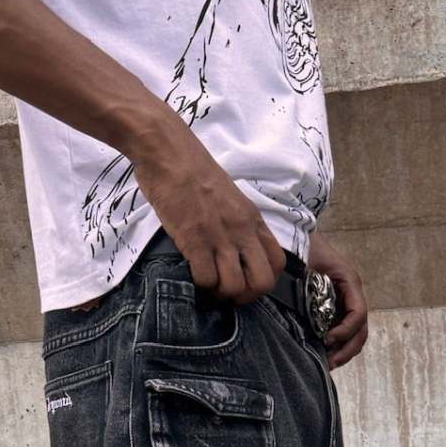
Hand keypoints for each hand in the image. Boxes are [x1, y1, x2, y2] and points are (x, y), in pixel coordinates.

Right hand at [130, 111, 285, 303]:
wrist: (167, 150)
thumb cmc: (193, 170)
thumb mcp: (230, 197)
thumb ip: (238, 223)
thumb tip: (236, 249)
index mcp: (253, 220)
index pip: (278, 263)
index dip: (264, 279)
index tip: (245, 279)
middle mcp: (242, 231)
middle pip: (263, 282)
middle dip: (246, 296)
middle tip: (227, 291)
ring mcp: (220, 236)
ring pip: (235, 286)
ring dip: (221, 292)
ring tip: (208, 283)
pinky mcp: (194, 240)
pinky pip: (206, 278)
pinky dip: (200, 284)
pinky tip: (192, 271)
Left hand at [309, 231, 369, 369]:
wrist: (300, 235)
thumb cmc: (304, 247)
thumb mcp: (307, 262)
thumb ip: (310, 285)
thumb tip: (307, 315)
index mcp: (350, 281)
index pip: (358, 313)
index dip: (346, 330)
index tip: (327, 339)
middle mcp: (353, 293)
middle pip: (361, 329)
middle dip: (347, 348)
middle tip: (330, 362)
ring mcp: (348, 301)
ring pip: (357, 333)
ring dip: (345, 351)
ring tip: (329, 363)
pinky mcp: (339, 307)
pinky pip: (346, 330)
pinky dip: (340, 345)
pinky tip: (326, 354)